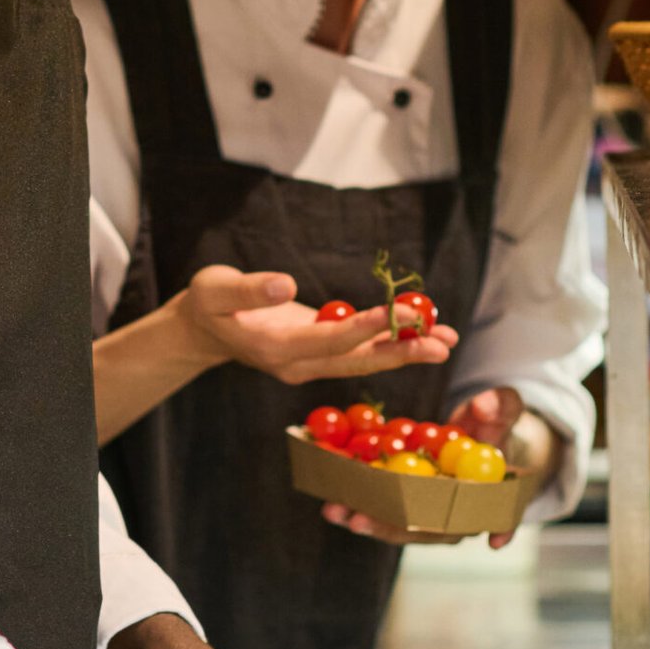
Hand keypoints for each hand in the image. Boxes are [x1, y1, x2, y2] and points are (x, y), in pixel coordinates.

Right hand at [180, 263, 457, 388]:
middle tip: (442, 343)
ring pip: (363, 359)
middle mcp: (298, 363)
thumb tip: (287, 284)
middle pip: (356, 360)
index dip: (368, 327)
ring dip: (405, 351)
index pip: (330, 340)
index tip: (403, 314)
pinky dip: (389, 341)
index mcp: (275, 348)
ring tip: (447, 340)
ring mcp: (310, 363)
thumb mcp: (215, 288)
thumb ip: (249, 288)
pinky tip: (419, 332)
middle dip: (401, 351)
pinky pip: (358, 349)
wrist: (202, 330)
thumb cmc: (207, 303)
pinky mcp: (318, 353)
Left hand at [318, 389, 560, 550]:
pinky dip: (361, 499)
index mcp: (488, 496)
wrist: (485, 431)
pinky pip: (384, 502)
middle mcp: (456, 511)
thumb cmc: (499, 424)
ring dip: (367, 518)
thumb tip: (484, 410)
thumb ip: (499, 407)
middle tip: (357, 519)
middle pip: (426, 527)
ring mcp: (430, 508)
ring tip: (334, 510)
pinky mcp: (408, 497)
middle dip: (391, 526)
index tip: (465, 538)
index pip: (480, 516)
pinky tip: (332, 493)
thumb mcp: (506, 409)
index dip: (466, 528)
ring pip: (400, 522)